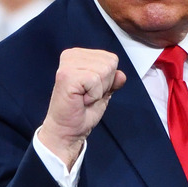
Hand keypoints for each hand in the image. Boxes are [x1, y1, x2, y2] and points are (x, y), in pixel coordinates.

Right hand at [38, 48, 125, 168]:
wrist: (67, 131)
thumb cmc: (81, 112)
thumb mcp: (103, 93)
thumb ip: (113, 81)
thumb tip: (121, 75)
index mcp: (79, 55)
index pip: (111, 59)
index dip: (108, 80)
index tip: (91, 90)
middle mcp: (71, 55)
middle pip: (109, 63)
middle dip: (104, 85)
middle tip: (87, 95)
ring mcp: (68, 65)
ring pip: (104, 71)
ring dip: (98, 91)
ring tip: (83, 97)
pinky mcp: (67, 75)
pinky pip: (95, 80)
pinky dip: (93, 95)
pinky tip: (81, 100)